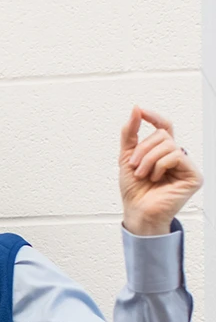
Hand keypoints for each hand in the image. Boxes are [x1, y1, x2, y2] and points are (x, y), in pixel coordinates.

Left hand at [119, 106, 201, 234]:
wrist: (137, 212)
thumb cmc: (134, 190)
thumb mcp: (126, 157)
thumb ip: (130, 134)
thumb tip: (136, 109)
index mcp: (162, 152)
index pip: (163, 127)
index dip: (153, 117)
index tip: (140, 111)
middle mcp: (176, 156)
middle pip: (162, 135)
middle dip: (143, 149)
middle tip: (135, 167)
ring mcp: (186, 165)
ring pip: (168, 144)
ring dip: (148, 159)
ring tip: (143, 175)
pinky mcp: (193, 176)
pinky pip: (176, 156)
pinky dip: (160, 166)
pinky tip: (156, 179)